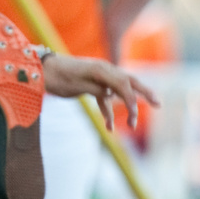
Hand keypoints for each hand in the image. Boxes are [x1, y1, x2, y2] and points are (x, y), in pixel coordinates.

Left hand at [40, 54, 159, 128]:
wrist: (41, 70)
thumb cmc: (58, 76)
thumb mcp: (77, 84)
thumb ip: (96, 88)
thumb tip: (111, 93)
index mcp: (101, 69)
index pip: (123, 84)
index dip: (130, 100)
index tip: (133, 115)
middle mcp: (104, 71)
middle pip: (129, 82)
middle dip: (144, 93)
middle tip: (158, 104)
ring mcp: (99, 78)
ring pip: (119, 92)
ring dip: (127, 108)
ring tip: (133, 125)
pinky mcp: (92, 85)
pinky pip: (105, 99)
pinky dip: (108, 112)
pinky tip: (108, 129)